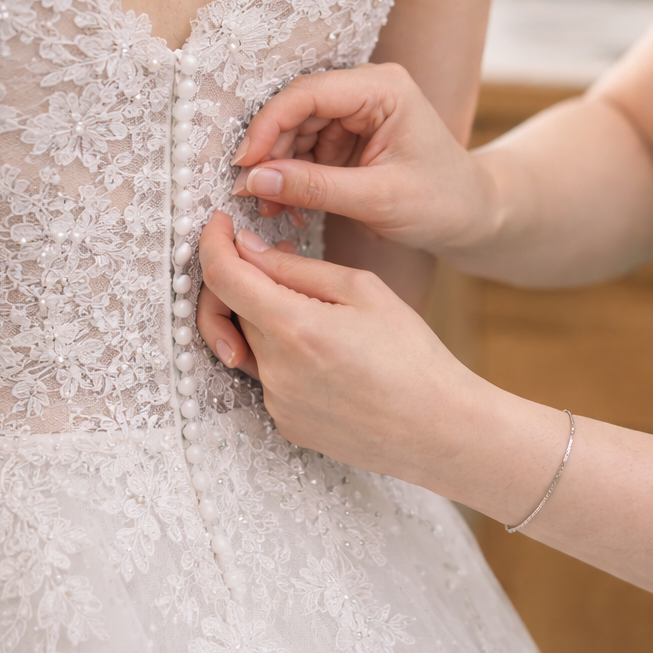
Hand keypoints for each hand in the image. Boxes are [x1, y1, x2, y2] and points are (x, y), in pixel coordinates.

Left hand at [196, 211, 483, 481]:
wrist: (438, 428)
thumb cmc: (412, 356)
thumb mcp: (363, 290)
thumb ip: (296, 267)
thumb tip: (247, 249)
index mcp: (294, 328)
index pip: (223, 277)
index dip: (213, 244)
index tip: (219, 225)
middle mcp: (275, 371)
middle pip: (234, 309)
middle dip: (249, 280)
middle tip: (283, 261)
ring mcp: (277, 402)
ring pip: (250, 342)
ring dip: (268, 318)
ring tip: (319, 313)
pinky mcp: (285, 423)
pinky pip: (268, 375)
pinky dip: (284, 354)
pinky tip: (329, 355)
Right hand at [229, 62, 497, 255]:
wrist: (471, 217)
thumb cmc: (442, 202)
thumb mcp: (378, 199)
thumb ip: (316, 187)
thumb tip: (254, 179)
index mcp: (383, 88)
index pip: (309, 93)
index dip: (269, 125)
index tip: (244, 163)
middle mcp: (366, 90)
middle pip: (297, 110)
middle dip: (270, 151)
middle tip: (248, 193)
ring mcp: (356, 113)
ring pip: (295, 131)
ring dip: (277, 168)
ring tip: (268, 207)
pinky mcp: (349, 137)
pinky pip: (305, 150)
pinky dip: (292, 177)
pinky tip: (286, 205)